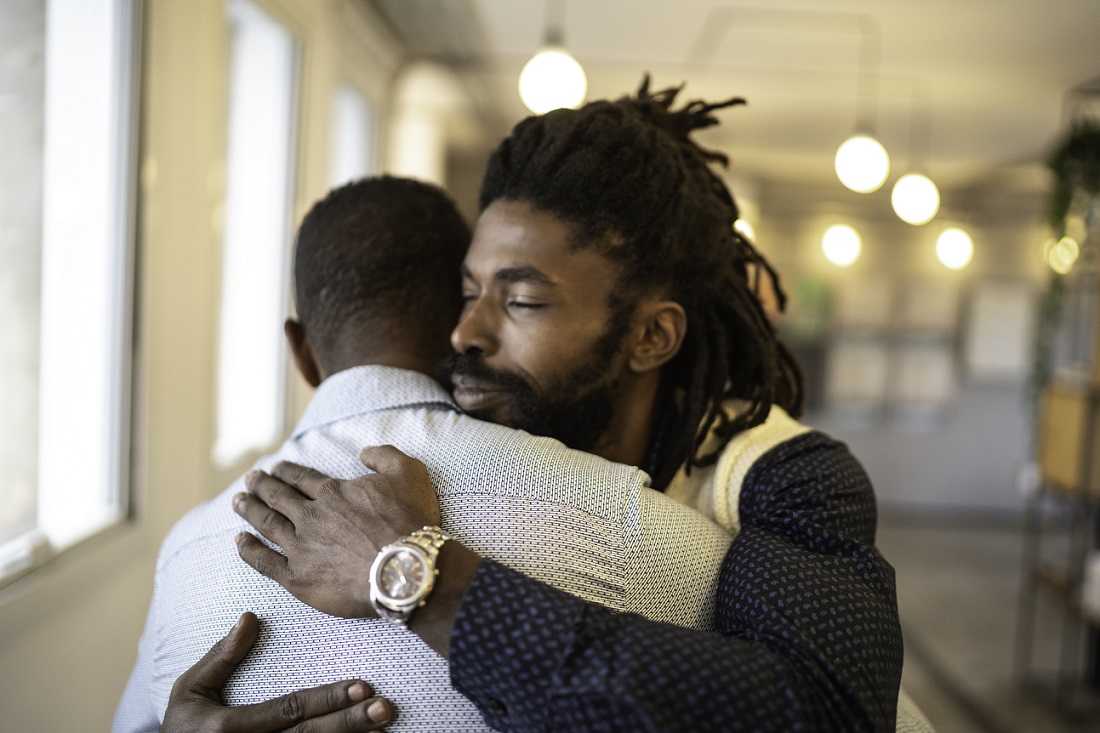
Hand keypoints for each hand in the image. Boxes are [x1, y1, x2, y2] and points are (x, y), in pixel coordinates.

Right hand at [161, 611, 392, 731]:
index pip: (288, 711)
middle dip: (350, 723)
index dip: (326, 699)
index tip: (360, 685)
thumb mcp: (190, 690)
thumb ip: (221, 657)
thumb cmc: (183, 727)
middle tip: (384, 707)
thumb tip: (251, 617)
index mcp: (231, 728)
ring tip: (384, 726)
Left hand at [234, 445, 441, 617]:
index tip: (274, 468)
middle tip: (249, 479)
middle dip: (261, 486)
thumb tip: (364, 451)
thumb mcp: (409, 473)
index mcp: (333, 493)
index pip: (302, 479)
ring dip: (249, 510)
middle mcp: (310, 517)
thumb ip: (384, 455)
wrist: (405, 569)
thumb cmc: (410, 521)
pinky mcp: (298, 578)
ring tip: (237, 501)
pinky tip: (238, 541)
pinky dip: (249, 550)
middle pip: (278, 497)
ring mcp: (301, 548)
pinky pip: (264, 562)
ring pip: (267, 524)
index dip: (287, 471)